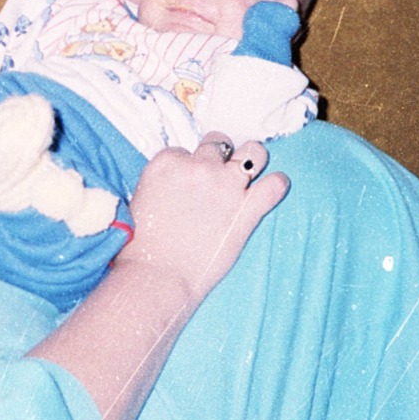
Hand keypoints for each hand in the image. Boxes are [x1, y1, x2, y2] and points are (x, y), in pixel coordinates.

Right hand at [115, 133, 287, 298]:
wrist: (156, 276)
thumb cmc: (141, 246)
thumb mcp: (141, 200)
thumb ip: (163, 184)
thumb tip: (177, 187)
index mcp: (167, 163)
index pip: (185, 150)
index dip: (189, 165)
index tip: (189, 182)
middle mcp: (199, 167)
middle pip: (219, 144)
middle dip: (220, 156)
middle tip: (219, 175)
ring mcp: (225, 186)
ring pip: (253, 153)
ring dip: (252, 160)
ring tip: (251, 171)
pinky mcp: (246, 210)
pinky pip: (274, 186)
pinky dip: (277, 185)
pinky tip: (275, 187)